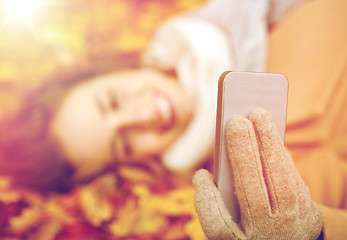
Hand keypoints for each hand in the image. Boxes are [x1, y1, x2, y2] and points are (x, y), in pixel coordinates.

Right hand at [193, 109, 322, 239]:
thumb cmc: (247, 229)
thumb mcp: (227, 227)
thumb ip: (212, 204)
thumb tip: (205, 174)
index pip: (218, 223)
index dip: (207, 199)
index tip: (202, 175)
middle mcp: (266, 235)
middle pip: (252, 194)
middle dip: (244, 155)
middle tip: (236, 121)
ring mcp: (292, 224)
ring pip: (280, 182)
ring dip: (269, 144)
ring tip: (258, 113)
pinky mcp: (309, 210)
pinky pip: (294, 179)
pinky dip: (280, 152)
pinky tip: (269, 132)